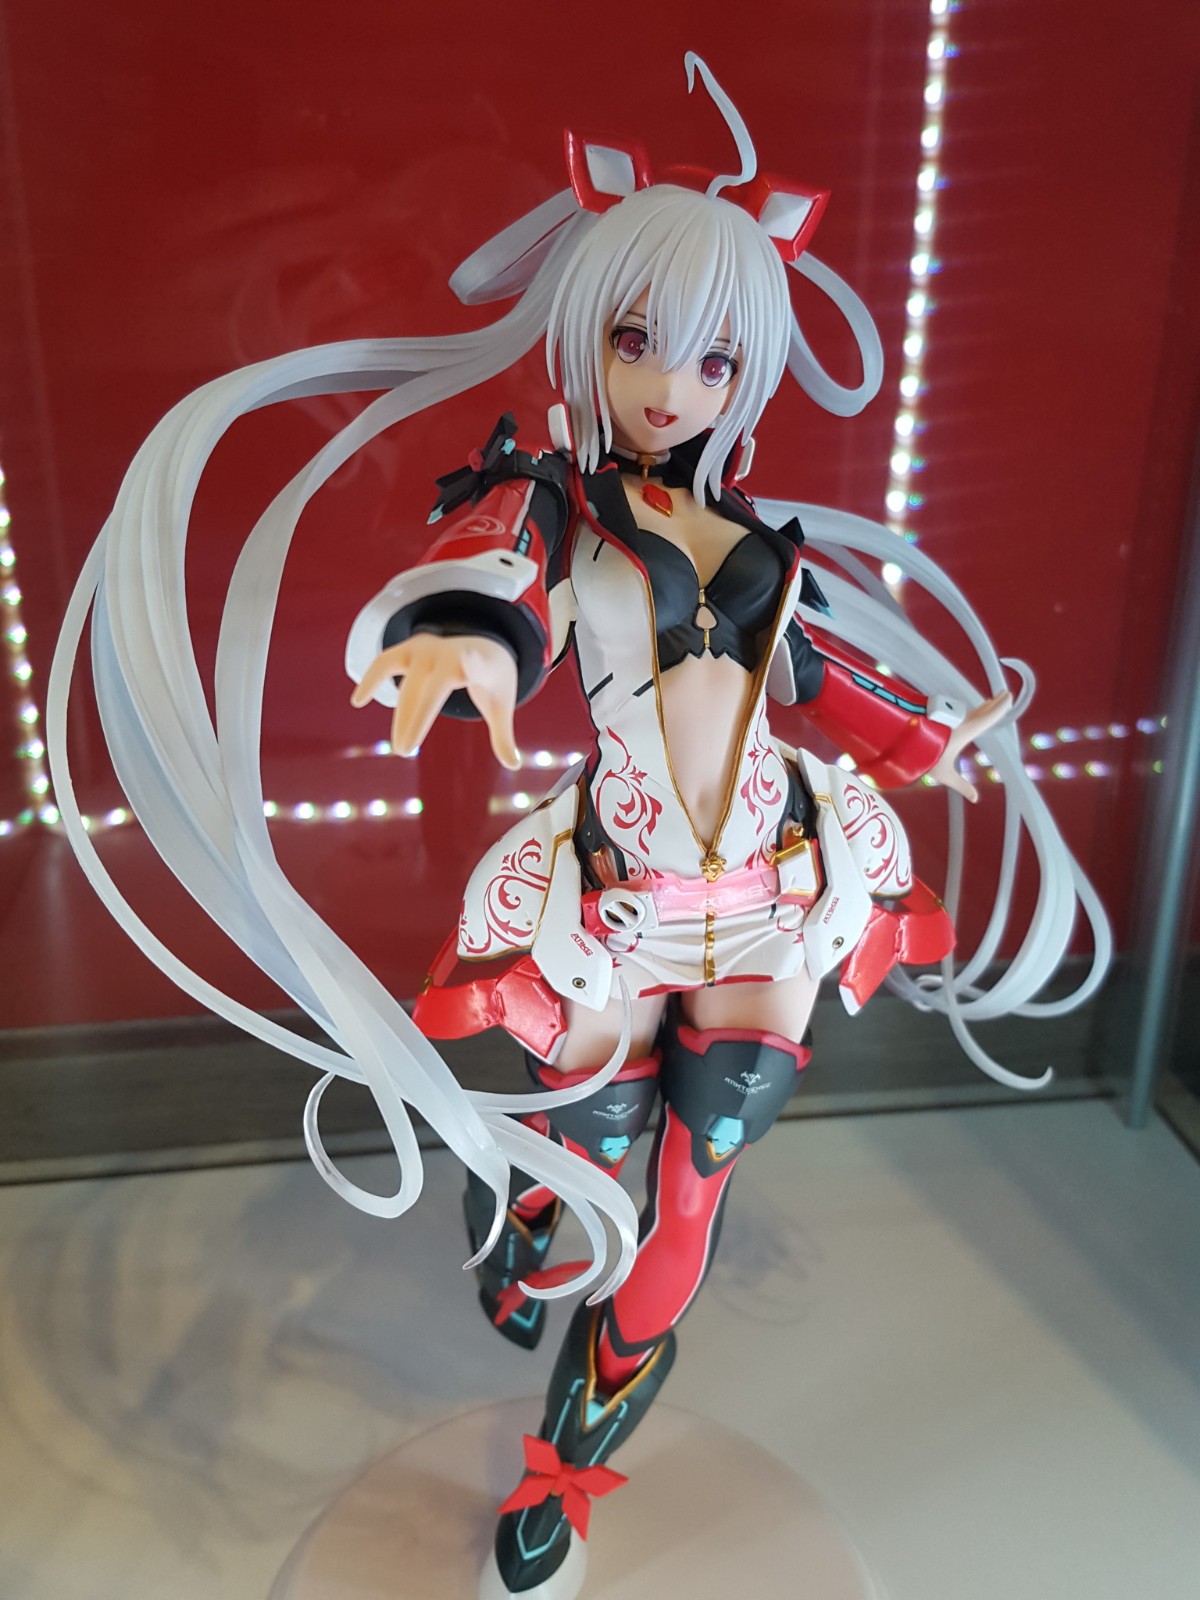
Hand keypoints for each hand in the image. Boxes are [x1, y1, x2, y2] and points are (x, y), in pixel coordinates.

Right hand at [350, 633, 520, 770]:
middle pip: (425, 689)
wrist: (484, 644)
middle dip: (414, 720)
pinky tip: (358, 700)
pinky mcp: (406, 649)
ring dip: (398, 716)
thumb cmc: (491, 678)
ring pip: (404, 685)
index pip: (471, 665)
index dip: (469, 664)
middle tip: (404, 750)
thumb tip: (514, 765)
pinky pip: (383, 663)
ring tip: (398, 745)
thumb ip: (503, 735)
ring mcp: (422, 649)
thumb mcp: (500, 704)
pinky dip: (371, 679)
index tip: (466, 662)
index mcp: (473, 662)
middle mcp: (444, 653)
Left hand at [927, 690, 1012, 802]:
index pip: (988, 717)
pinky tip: (969, 712)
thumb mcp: (945, 774)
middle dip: (995, 702)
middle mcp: (959, 722)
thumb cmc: (923, 757)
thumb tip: (975, 799)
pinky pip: (961, 712)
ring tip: (991, 701)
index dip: (1000, 707)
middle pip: (982, 710)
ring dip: (983, 706)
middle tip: (1005, 692)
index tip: (1009, 697)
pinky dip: (970, 711)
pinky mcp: (939, 718)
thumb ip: (961, 785)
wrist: (900, 740)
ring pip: (971, 710)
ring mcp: (949, 719)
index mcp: (965, 731)